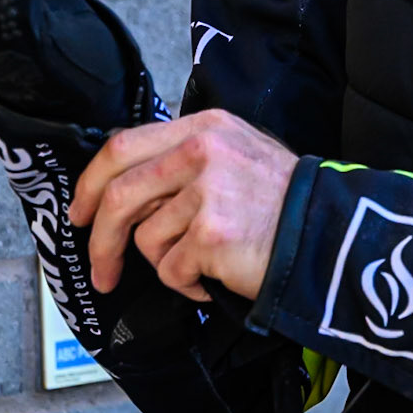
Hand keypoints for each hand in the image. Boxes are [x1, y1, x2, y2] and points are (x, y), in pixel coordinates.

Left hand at [69, 111, 298, 303]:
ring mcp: (208, 192)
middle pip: (120, 195)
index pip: (122, 146)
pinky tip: (214, 278)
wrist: (331, 235)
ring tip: (201, 265)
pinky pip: (172, 270)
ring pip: (147, 239)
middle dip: (102, 241)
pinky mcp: (212, 234)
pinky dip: (187, 284)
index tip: (80, 214)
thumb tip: (123, 190)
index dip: (91, 185)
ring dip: (167, 264)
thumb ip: (185, 160)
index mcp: (204, 128)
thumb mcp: (238, 155)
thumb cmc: (284, 204)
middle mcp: (203, 152)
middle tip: (103, 271)